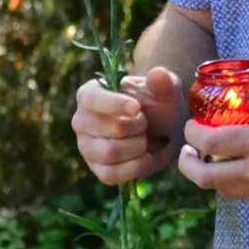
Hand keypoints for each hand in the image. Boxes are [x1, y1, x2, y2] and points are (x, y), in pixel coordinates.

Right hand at [72, 69, 185, 186]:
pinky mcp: (97, 168)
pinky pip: (111, 175)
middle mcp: (81, 121)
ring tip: (146, 139)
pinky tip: (146, 157)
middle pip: (108, 129)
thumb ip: (163, 82)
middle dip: (138, 128)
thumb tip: (158, 74)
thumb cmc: (159, 104)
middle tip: (147, 124)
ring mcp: (86, 147)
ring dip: (137, 148)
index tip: (137, 108)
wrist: (165, 130)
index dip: (114, 105)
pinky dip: (135, 167)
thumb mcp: (166, 90)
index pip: (92, 100)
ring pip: (109, 153)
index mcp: (90, 94)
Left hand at [177, 103, 248, 203]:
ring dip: (211, 176)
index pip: (209, 144)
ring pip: (223, 190)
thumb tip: (231, 114)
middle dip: (188, 165)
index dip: (191, 135)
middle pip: (206, 178)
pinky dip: (236, 183)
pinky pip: (246, 194)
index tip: (191, 129)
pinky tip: (241, 169)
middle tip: (186, 154)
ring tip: (211, 162)